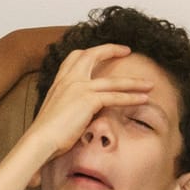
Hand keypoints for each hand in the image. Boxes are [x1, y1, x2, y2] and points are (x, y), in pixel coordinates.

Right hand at [20, 43, 152, 165]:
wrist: (40, 140)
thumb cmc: (45, 134)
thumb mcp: (56, 114)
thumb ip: (68, 107)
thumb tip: (77, 115)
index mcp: (59, 81)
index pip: (75, 57)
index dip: (90, 51)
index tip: (103, 51)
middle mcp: (69, 79)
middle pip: (92, 55)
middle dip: (111, 50)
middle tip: (127, 50)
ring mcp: (78, 88)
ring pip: (113, 81)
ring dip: (133, 82)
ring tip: (149, 84)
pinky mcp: (88, 100)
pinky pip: (115, 97)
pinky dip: (131, 98)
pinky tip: (143, 99)